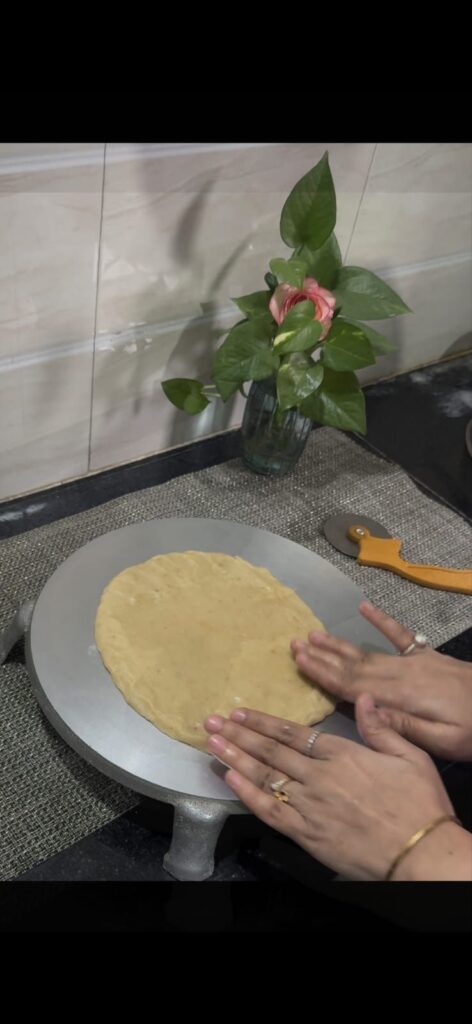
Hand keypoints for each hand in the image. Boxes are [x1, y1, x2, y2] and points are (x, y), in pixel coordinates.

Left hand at [204, 699, 469, 879]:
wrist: (419, 853)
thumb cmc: (419, 804)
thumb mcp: (411, 757)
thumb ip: (381, 727)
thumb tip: (362, 698)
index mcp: (343, 754)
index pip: (293, 733)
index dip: (263, 722)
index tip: (240, 712)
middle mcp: (319, 776)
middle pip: (271, 752)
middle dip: (238, 736)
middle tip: (210, 722)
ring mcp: (310, 806)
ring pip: (265, 777)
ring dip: (235, 759)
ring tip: (211, 744)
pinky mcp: (306, 834)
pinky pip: (269, 811)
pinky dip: (247, 794)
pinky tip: (229, 780)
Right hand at [291, 601, 471, 761]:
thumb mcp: (442, 740)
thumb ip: (402, 726)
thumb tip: (364, 711)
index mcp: (400, 696)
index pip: (353, 684)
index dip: (323, 672)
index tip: (299, 660)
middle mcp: (402, 673)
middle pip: (354, 665)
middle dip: (322, 655)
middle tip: (294, 644)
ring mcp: (415, 662)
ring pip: (369, 651)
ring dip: (340, 643)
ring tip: (314, 633)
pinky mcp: (428, 657)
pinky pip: (400, 635)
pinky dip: (381, 621)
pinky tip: (366, 607)